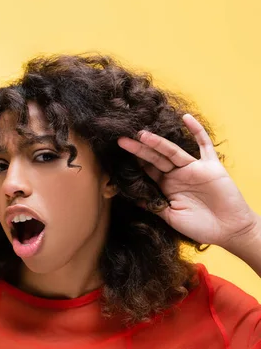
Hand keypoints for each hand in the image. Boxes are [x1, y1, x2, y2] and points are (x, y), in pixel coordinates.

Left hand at [117, 114, 257, 250]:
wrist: (229, 231)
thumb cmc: (199, 227)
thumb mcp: (171, 217)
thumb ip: (154, 206)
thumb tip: (133, 198)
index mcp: (166, 186)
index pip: (147, 170)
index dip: (134, 163)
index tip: (118, 155)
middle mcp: (177, 175)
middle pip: (155, 158)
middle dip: (139, 150)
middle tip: (122, 140)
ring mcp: (194, 168)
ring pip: (172, 151)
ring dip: (157, 142)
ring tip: (142, 134)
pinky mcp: (211, 166)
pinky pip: (204, 145)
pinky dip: (197, 131)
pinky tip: (186, 117)